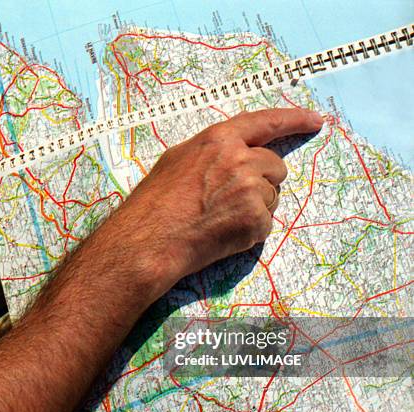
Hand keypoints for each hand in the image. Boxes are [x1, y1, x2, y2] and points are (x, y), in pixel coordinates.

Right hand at [111, 108, 323, 297]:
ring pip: (272, 198)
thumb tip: (233, 152)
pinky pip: (265, 224)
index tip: (314, 120)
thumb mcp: (177, 161)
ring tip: (218, 219)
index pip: (267, 122)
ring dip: (254, 209)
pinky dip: (249, 232)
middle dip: (263, 182)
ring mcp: (250, 190)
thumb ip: (212, 151)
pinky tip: (222, 234)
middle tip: (232, 199)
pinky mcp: (254, 220)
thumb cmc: (154, 203)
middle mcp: (240, 160)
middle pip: (276, 167)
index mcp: (219, 139)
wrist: (148, 241)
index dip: (293, 119)